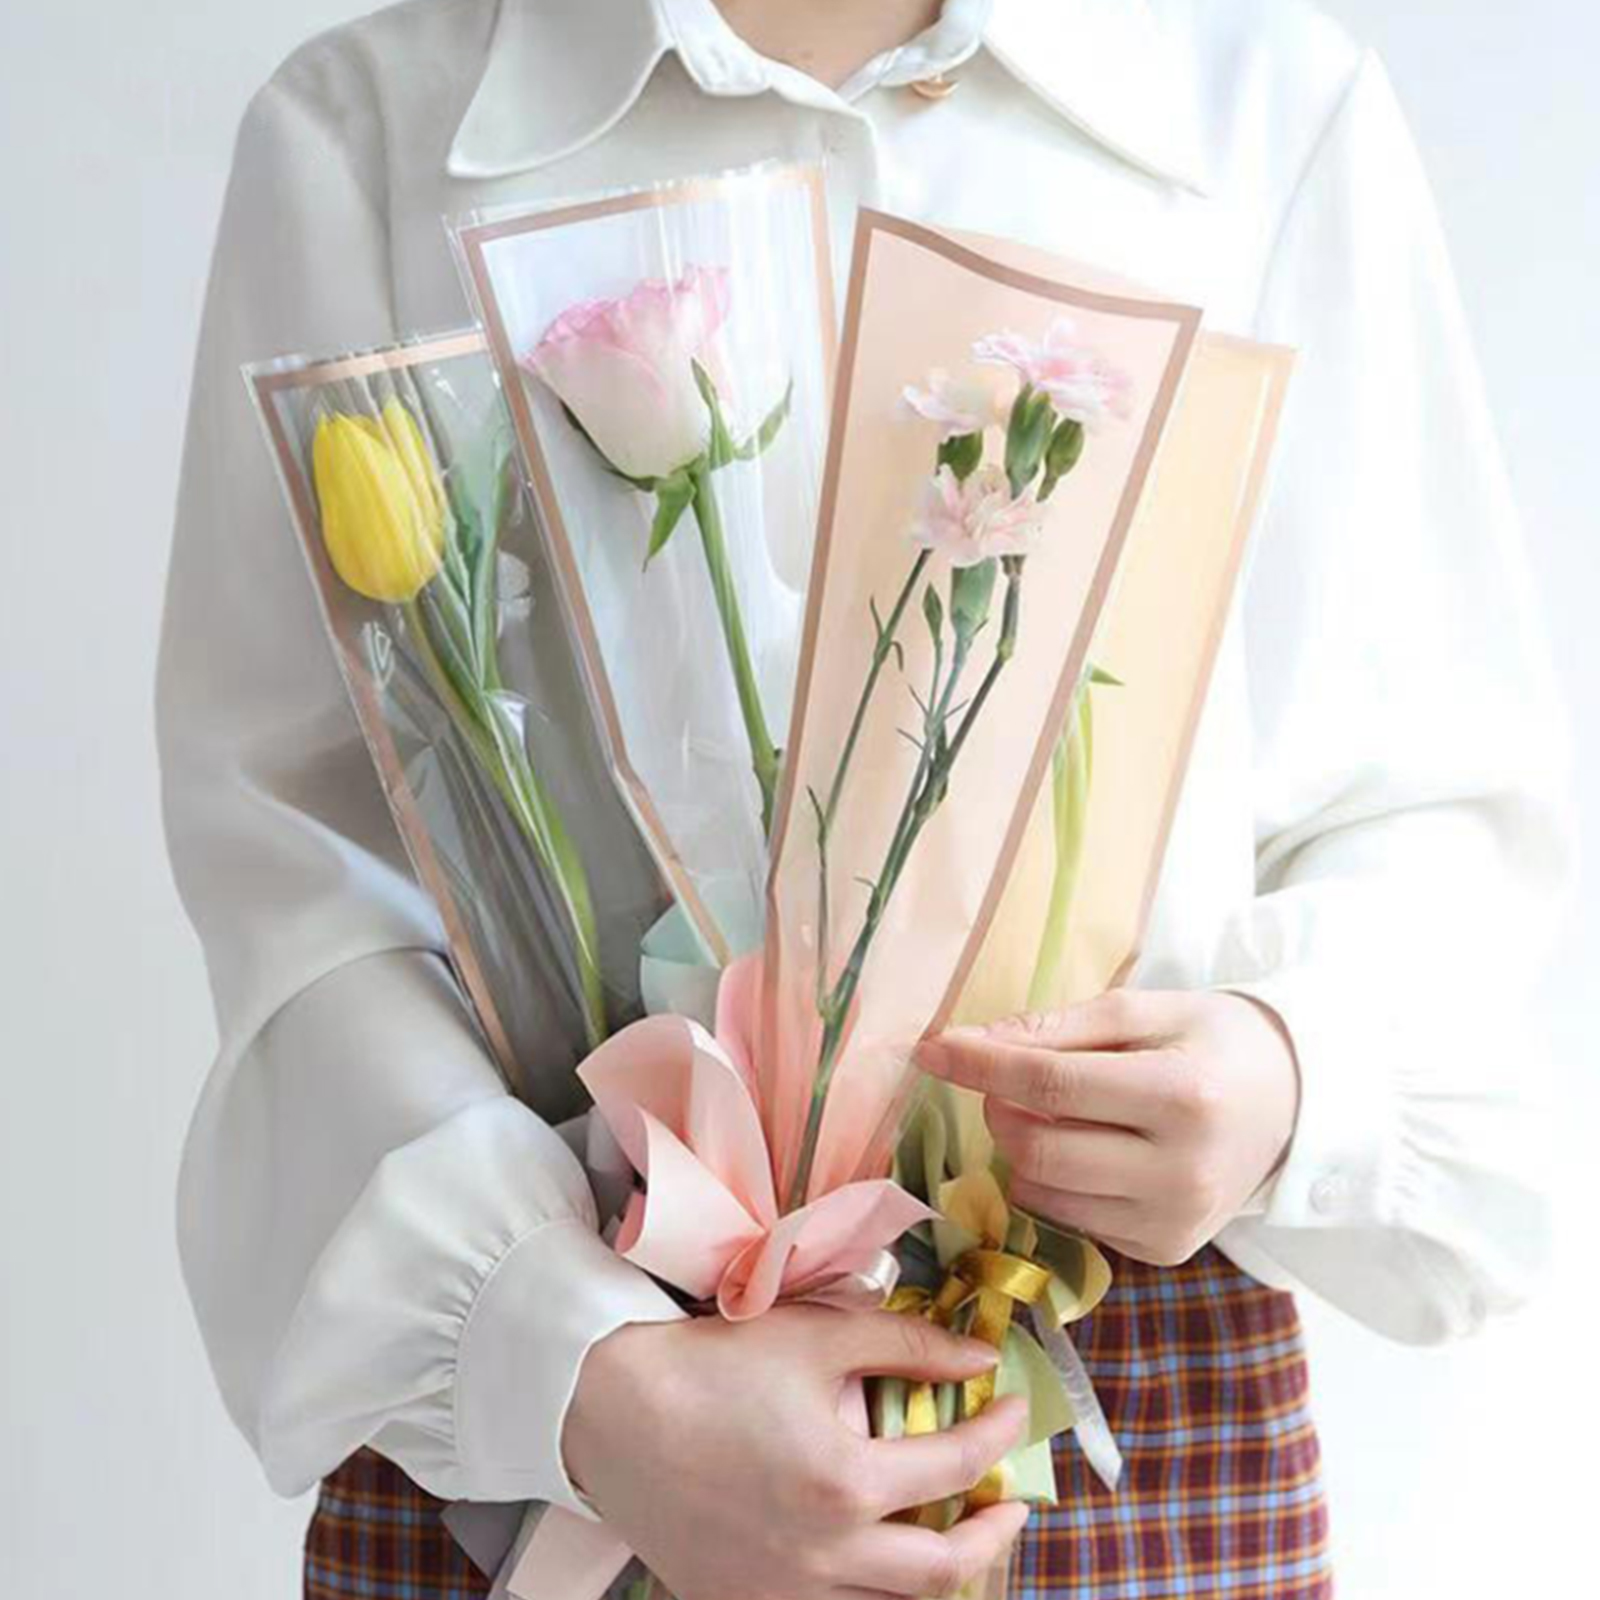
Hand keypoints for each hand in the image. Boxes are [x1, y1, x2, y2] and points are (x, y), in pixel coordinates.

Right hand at [563, 1308, 1030, 1599]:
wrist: (610, 1411)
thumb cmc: (714, 1364)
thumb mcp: (816, 1336)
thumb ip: (907, 1346)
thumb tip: (978, 1360)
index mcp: (845, 1484)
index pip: (957, 1466)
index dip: (1000, 1435)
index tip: (1013, 1408)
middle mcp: (825, 1556)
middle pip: (945, 1571)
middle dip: (994, 1535)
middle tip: (1011, 1502)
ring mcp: (783, 1594)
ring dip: (939, 1575)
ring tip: (953, 1535)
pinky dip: (870, 1595)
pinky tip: (875, 1563)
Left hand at [917, 989, 1299, 1265]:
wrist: (1294, 1105)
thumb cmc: (1212, 1043)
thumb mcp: (1145, 1011)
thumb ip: (1059, 1026)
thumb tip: (973, 1042)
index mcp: (1182, 1095)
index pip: (1050, 1084)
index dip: (980, 1066)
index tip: (932, 1047)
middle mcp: (1181, 1172)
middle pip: (1036, 1147)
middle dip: (1000, 1107)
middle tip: (1012, 1078)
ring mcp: (1173, 1222)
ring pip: (1040, 1191)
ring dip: (1024, 1146)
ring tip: (1063, 1111)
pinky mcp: (1163, 1250)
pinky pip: (1067, 1217)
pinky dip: (1054, 1180)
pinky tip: (1091, 1149)